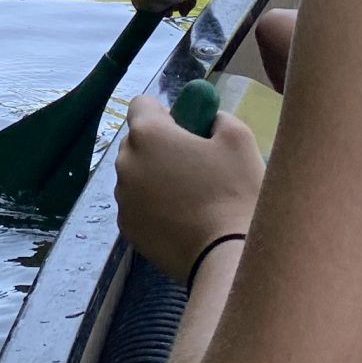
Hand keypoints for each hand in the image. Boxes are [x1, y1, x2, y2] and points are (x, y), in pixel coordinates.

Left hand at [115, 91, 265, 282]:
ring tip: (193, 198)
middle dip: (161, 147)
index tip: (189, 130)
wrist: (227, 257)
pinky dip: (154, 207)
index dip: (166, 113)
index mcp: (148, 134)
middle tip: (196, 166)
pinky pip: (138, 205)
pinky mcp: (127, 229)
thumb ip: (216, 117)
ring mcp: (123, 199)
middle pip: (138, 141)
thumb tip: (207, 119)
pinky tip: (184, 220)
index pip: (142, 105)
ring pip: (137, 175)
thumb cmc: (236, 192)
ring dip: (156, 177)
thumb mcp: (238, 139)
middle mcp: (126, 162)